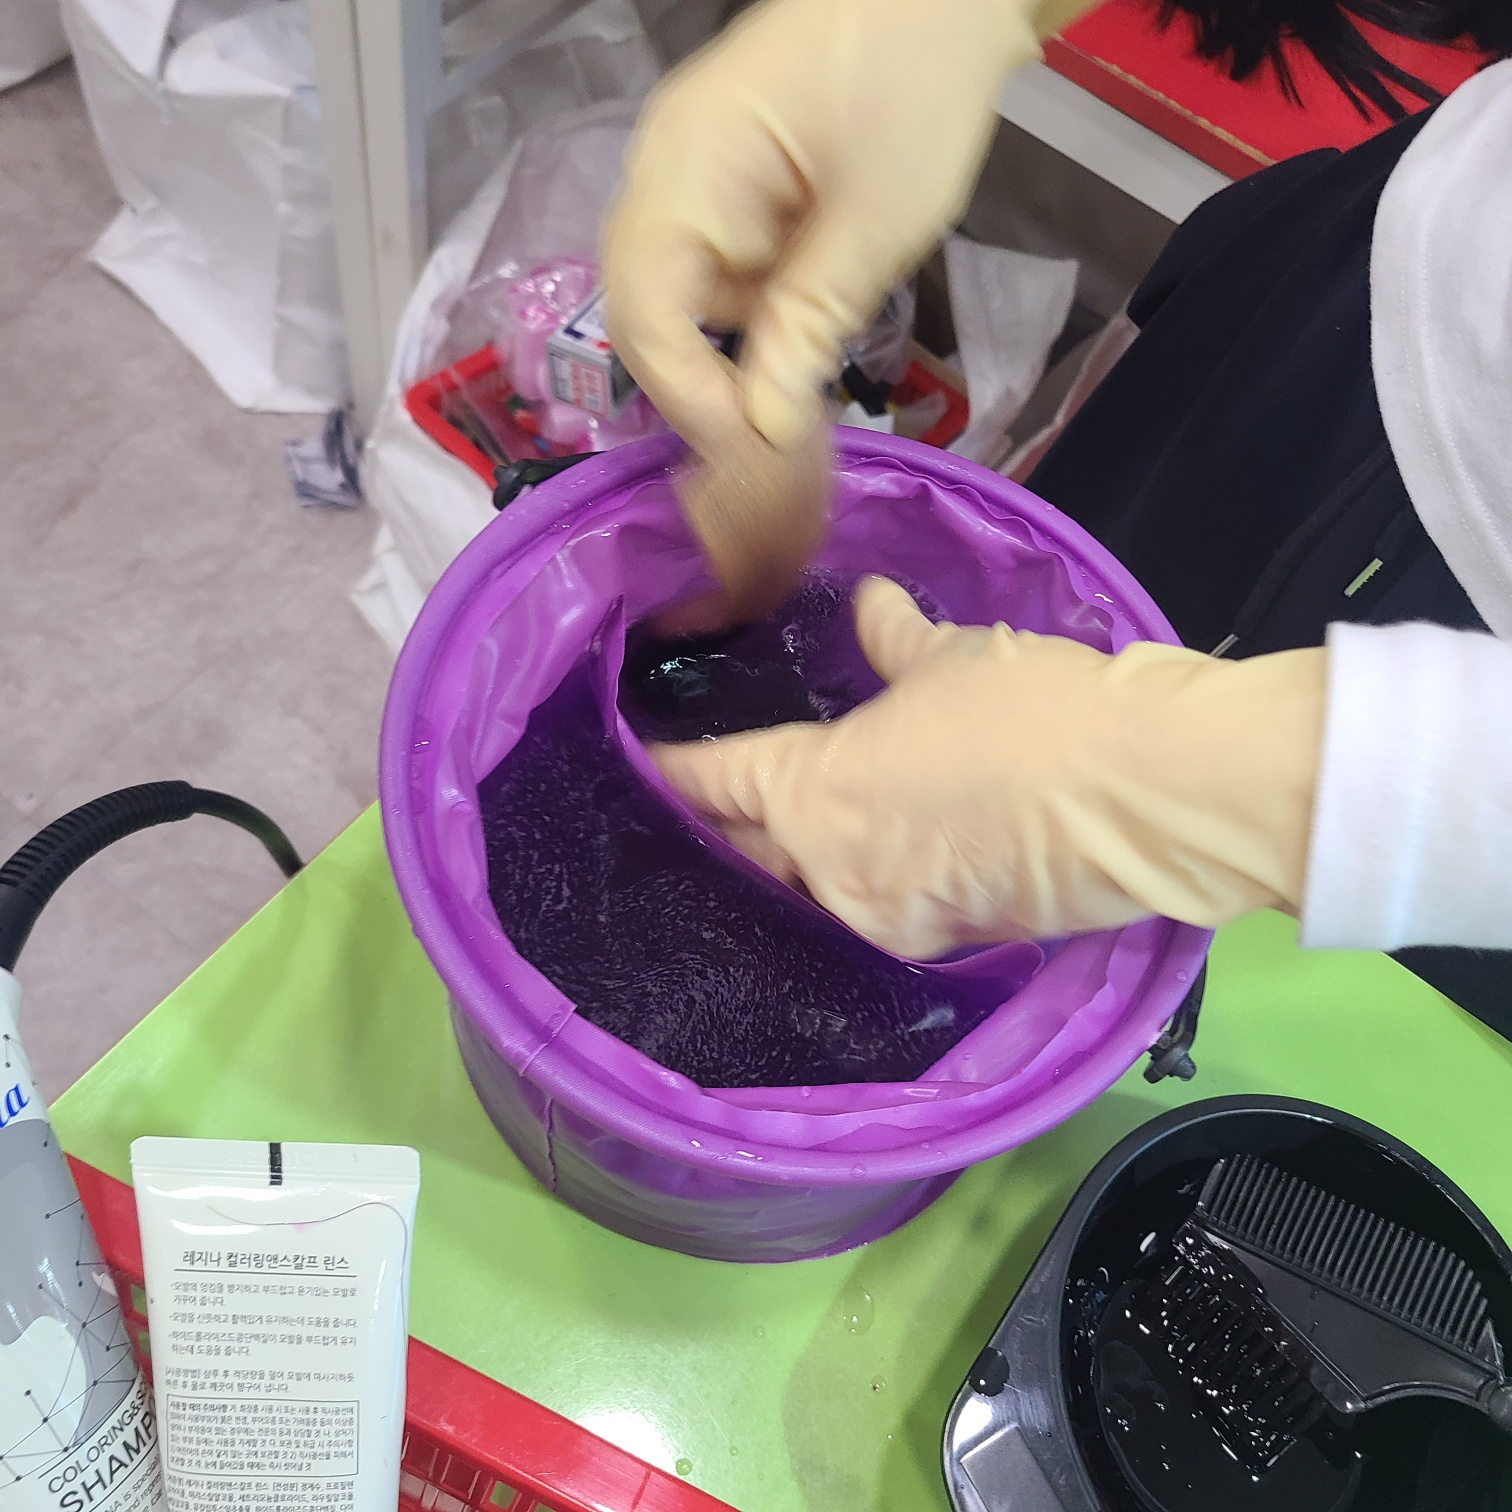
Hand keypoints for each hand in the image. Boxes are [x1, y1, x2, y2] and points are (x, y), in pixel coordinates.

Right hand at [602, 0, 1073, 618]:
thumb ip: (805, 328)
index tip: (750, 452)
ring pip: (678, 302)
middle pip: (643, 310)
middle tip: (762, 451)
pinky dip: (749, 326)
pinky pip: (715, 277)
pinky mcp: (726, 192)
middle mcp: (664, 175)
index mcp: (685, 169)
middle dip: (697, 388)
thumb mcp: (873, 225)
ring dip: (725, 362)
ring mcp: (690, 180)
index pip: (643, 308)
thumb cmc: (916, 88)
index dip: (687, 394)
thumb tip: (758, 431)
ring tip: (783, 416)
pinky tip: (793, 355)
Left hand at [652, 578, 1325, 956]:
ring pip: (809, 892)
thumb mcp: (954, 659)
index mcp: (812, 793)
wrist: (1148, 792)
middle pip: (744, 855)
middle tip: (699, 807)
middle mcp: (830, 871)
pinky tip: (872, 859)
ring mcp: (886, 918)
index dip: (670, 771)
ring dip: (790, 865)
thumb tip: (872, 606)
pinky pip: (877, 911)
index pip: (712, 783)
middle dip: (719, 832)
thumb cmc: (1033, 709)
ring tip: (780, 835)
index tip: (640, 763)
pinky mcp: (945, 943)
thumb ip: (894, 644)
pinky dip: (864, 883)